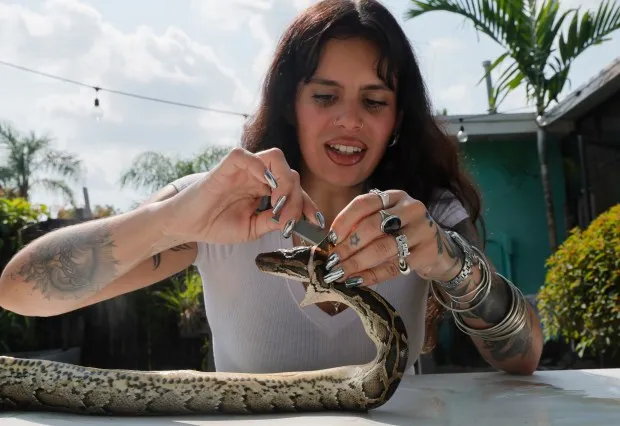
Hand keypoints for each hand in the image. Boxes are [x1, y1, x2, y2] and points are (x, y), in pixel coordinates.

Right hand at [165, 147, 322, 244]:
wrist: (187, 226)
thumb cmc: (216, 225)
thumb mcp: (252, 229)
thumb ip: (272, 221)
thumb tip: (294, 219)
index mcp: (265, 189)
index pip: (294, 190)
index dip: (307, 204)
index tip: (315, 222)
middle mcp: (258, 175)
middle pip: (290, 172)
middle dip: (297, 196)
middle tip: (289, 218)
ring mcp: (244, 168)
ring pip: (274, 158)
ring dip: (283, 179)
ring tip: (278, 203)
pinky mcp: (227, 165)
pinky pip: (246, 155)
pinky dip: (259, 168)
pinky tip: (264, 188)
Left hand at [322, 190, 462, 286]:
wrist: (441, 249)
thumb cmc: (404, 233)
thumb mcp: (387, 221)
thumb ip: (362, 225)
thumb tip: (331, 243)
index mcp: (395, 196)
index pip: (364, 203)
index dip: (343, 221)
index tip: (330, 239)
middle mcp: (410, 208)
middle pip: (372, 226)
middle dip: (348, 246)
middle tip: (332, 262)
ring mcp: (422, 230)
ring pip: (382, 248)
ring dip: (357, 263)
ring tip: (339, 273)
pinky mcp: (427, 253)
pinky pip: (394, 267)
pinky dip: (372, 275)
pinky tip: (357, 281)